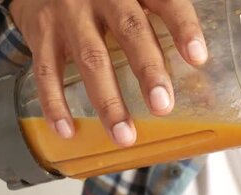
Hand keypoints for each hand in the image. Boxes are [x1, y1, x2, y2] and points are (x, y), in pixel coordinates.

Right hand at [9, 0, 207, 145]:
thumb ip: (161, 26)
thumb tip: (199, 81)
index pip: (167, 2)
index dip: (183, 28)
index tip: (198, 57)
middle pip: (130, 31)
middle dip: (148, 71)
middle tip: (162, 106)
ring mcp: (69, 13)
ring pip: (91, 58)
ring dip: (108, 101)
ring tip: (124, 135)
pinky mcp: (41, 31)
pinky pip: (46, 70)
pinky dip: (56, 103)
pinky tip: (68, 129)